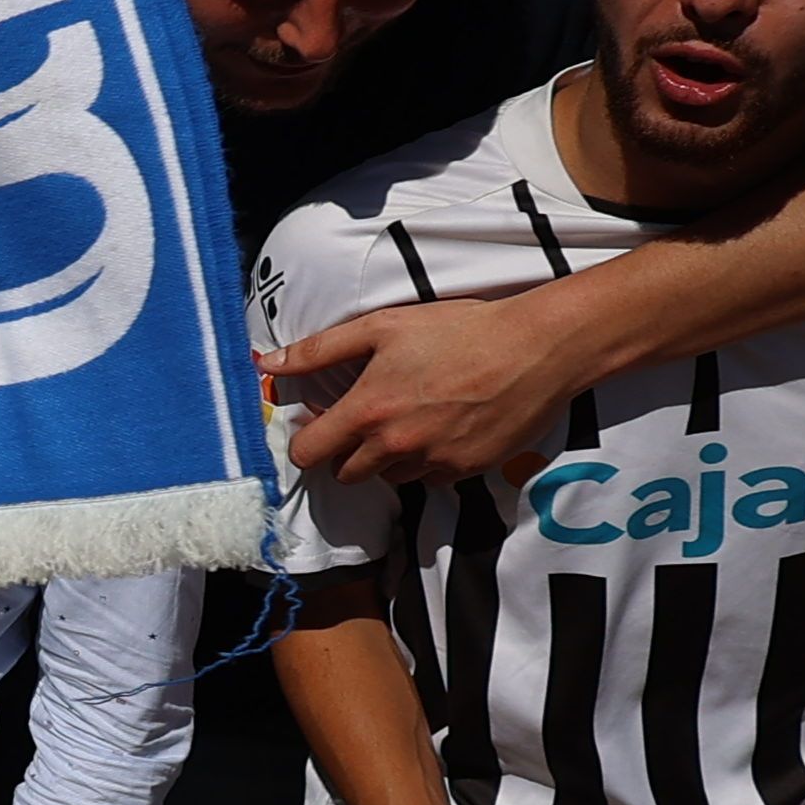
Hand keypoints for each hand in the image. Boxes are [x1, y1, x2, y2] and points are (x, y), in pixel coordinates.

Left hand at [274, 295, 585, 483]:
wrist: (536, 348)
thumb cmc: (458, 330)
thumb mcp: (382, 327)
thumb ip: (319, 350)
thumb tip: (268, 362)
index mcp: (367, 412)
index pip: (309, 454)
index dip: (306, 441)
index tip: (317, 426)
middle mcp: (396, 446)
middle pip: (346, 474)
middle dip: (347, 452)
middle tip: (368, 417)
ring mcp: (434, 462)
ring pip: (390, 477)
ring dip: (388, 458)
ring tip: (410, 417)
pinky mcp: (467, 471)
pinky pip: (431, 477)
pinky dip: (428, 460)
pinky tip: (443, 426)